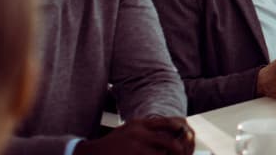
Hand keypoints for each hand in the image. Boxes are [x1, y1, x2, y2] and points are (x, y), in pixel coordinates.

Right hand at [76, 116, 193, 154]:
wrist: (90, 153)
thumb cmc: (112, 144)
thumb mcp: (129, 129)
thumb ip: (146, 129)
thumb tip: (169, 130)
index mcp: (139, 124)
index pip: (167, 123)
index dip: (179, 130)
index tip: (185, 134)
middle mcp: (138, 134)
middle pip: (169, 142)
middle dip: (178, 151)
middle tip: (182, 153)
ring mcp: (135, 147)